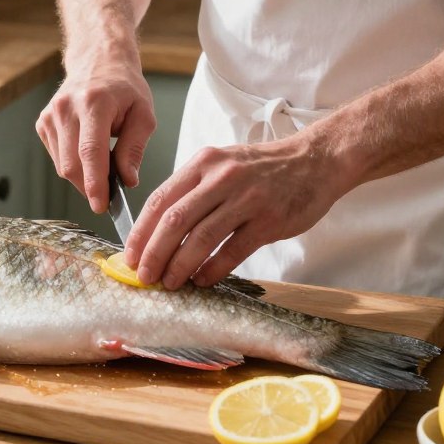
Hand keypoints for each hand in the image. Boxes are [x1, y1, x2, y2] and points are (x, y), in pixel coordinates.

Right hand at [36, 64, 155, 213]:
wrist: (98, 61)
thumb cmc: (124, 88)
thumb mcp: (143, 114)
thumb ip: (134, 148)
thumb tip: (127, 180)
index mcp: (93, 103)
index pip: (90, 152)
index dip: (95, 183)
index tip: (101, 205)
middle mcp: (66, 108)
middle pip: (71, 164)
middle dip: (89, 187)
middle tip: (109, 193)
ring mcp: (50, 115)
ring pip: (62, 165)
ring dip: (82, 176)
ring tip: (103, 163)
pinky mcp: (43, 123)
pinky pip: (57, 157)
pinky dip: (73, 164)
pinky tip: (87, 151)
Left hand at [125, 135, 355, 288]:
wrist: (314, 160)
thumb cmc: (261, 168)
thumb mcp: (221, 164)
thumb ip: (192, 190)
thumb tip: (158, 229)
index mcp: (202, 164)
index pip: (159, 199)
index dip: (140, 231)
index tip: (130, 255)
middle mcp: (220, 178)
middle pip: (175, 220)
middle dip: (154, 253)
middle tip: (145, 276)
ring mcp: (246, 198)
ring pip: (201, 237)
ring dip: (180, 265)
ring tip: (169, 282)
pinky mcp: (268, 220)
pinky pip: (233, 250)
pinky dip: (213, 269)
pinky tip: (202, 280)